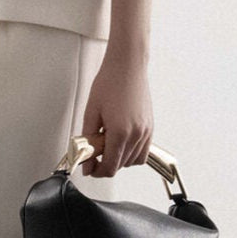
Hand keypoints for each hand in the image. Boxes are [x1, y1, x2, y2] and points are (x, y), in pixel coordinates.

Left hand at [80, 50, 152, 176]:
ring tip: (106, 143)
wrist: (127, 66)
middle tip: (93, 152)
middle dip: (105, 164)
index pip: (110, 166)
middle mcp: (137, 135)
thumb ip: (88, 137)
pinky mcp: (151, 128)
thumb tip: (86, 158)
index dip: (97, 171)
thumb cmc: (109, 82)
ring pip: (133, 161)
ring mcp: (146, 132)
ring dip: (118, 159)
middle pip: (121, 165)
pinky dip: (131, 153)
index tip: (88, 167)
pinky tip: (119, 141)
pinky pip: (143, 152)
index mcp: (120, 132)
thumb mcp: (91, 110)